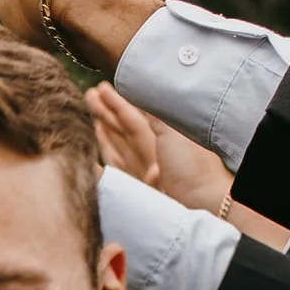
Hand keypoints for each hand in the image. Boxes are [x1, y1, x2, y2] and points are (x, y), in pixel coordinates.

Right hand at [90, 84, 235, 217]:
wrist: (201, 202)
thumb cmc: (192, 168)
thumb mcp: (173, 133)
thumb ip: (156, 115)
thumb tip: (146, 91)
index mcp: (162, 135)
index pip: (134, 115)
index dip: (117, 102)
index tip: (102, 88)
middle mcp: (152, 150)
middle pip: (123, 127)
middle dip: (106, 111)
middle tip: (88, 95)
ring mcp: (143, 168)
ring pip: (118, 143)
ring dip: (104, 128)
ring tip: (90, 116)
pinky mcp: (137, 185)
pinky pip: (117, 163)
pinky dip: (106, 151)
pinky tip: (99, 143)